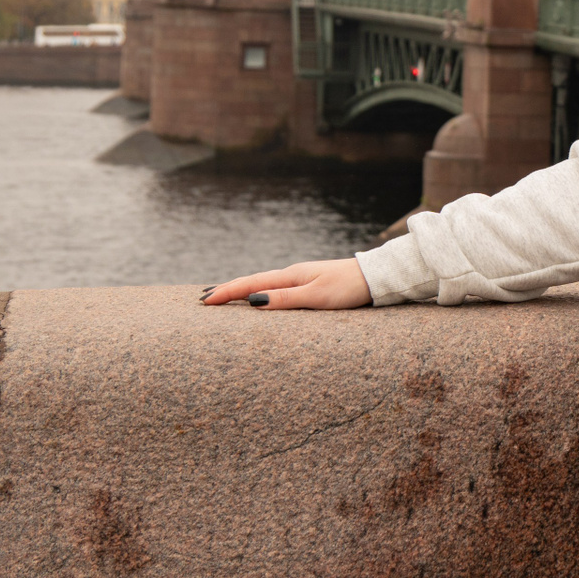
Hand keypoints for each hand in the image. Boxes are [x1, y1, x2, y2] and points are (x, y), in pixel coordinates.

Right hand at [202, 258, 372, 309]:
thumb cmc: (348, 288)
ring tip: (222, 295)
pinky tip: (257, 296)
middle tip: (203, 298)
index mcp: (290, 276)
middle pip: (252, 282)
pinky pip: (275, 288)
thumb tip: (252, 302)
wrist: (375, 278)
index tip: (205, 301)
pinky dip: (258, 291)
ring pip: (263, 285)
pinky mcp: (309, 285)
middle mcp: (292, 275)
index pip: (251, 285)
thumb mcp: (316, 296)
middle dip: (227, 289)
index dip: (226, 292)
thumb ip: (285, 299)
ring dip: (241, 290)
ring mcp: (300, 279)